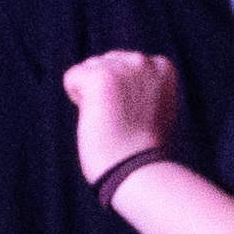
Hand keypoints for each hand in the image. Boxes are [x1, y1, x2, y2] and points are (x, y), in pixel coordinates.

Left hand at [58, 45, 184, 173]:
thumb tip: (114, 82)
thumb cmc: (143, 150)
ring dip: (90, 96)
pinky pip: (71, 77)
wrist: (139, 172)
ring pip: (86, 69)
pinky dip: (75, 98)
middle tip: (120, 121)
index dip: (121, 93)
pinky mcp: (99, 77)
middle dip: (104, 90)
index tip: (133, 116)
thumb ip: (140, 86)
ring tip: (110, 120)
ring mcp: (122, 67)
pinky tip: (95, 116)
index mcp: (162, 67)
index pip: (123, 63)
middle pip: (103, 62)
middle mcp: (144, 61)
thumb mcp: (154, 108)